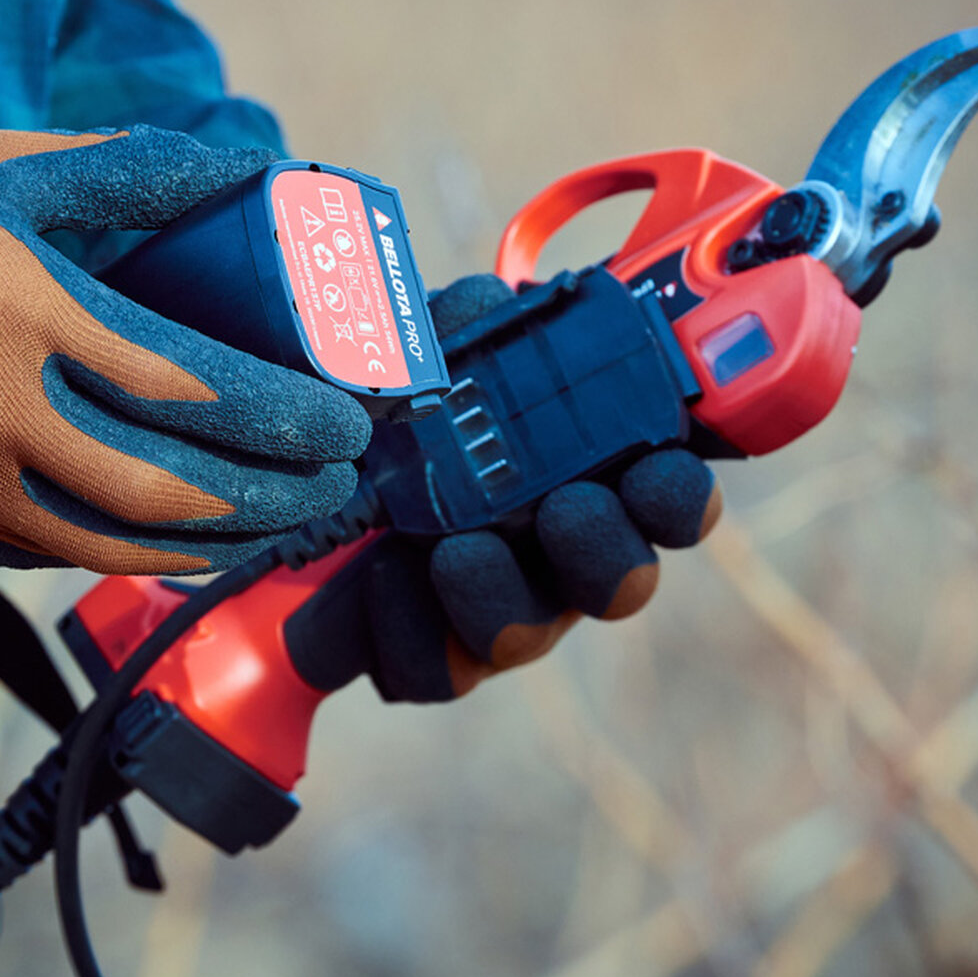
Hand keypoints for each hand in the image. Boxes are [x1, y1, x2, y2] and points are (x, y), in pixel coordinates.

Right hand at [0, 123, 370, 573]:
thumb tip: (241, 170)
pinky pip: (52, 549)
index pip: (192, 384)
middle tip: (337, 484)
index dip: (287, 415)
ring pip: (118, 545)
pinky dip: (130, 552)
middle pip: (173, 486)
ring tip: (282, 526)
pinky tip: (178, 537)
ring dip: (218, 544)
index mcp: (19, 306)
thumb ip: (119, 172)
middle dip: (278, 496)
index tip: (347, 422)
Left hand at [284, 274, 721, 701]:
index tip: (655, 467)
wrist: (299, 480)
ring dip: (500, 596)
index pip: (668, 495)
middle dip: (603, 551)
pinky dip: (407, 625)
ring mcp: (500, 612)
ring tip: (458, 550)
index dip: (679, 493)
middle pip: (621, 582)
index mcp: (584, 474)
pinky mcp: (432, 658)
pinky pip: (435, 670)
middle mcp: (555, 553)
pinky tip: (379, 577)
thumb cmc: (395, 408)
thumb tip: (485, 306)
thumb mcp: (425, 351)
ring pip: (527, 635)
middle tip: (566, 508)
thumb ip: (463, 322)